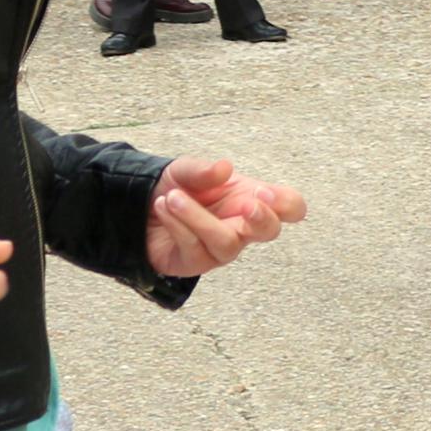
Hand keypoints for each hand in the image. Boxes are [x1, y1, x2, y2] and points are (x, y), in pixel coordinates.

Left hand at [146, 154, 305, 278]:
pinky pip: (194, 247)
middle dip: (262, 218)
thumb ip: (203, 170)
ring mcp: (222, 248)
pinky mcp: (198, 262)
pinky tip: (163, 206)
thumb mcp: (186, 170)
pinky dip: (177, 223)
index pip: (290, 207)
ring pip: (226, 242)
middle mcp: (242, 227)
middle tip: (246, 203)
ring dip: (198, 218)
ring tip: (172, 197)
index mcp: (251, 199)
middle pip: (270, 231)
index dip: (286, 203)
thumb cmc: (176, 189)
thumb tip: (224, 168)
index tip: (262, 193)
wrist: (140, 208)